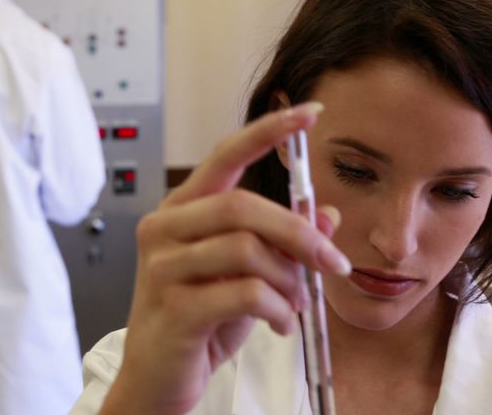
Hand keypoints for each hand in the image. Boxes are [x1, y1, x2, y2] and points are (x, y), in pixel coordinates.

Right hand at [100, 102, 350, 414]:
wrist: (158, 380)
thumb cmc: (198, 321)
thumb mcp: (248, 275)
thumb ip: (282, 242)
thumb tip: (327, 214)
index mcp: (182, 209)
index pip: (226, 154)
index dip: (269, 130)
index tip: (311, 112)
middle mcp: (164, 228)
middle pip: (243, 206)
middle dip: (299, 234)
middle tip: (333, 263)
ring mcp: (163, 267)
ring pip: (247, 250)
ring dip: (289, 280)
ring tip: (297, 304)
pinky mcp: (173, 308)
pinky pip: (245, 294)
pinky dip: (278, 309)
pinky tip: (281, 324)